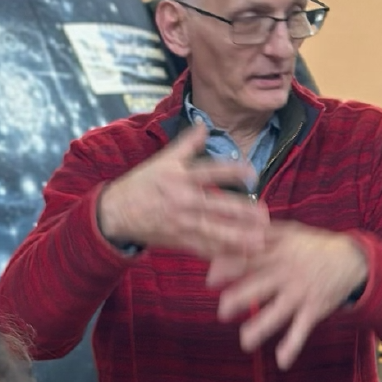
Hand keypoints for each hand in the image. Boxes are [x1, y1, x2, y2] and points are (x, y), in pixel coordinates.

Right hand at [96, 124, 269, 259]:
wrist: (116, 213)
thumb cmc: (142, 184)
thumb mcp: (162, 160)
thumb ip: (187, 143)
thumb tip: (204, 124)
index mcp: (180, 178)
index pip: (210, 171)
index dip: (232, 171)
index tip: (252, 172)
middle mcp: (182, 201)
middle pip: (216, 207)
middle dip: (241, 212)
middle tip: (264, 215)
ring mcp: (181, 223)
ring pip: (213, 232)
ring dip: (237, 238)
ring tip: (258, 241)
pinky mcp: (179, 241)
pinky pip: (203, 249)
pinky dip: (221, 254)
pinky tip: (239, 258)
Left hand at [207, 224, 369, 369]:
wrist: (353, 259)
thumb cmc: (314, 245)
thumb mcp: (290, 232)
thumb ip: (262, 232)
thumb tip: (232, 228)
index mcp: (278, 253)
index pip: (250, 259)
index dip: (230, 268)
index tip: (211, 278)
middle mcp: (287, 273)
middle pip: (260, 285)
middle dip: (240, 299)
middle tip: (222, 311)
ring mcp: (300, 293)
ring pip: (278, 312)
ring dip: (262, 327)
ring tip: (246, 341)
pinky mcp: (314, 309)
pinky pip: (301, 330)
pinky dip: (293, 346)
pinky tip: (282, 362)